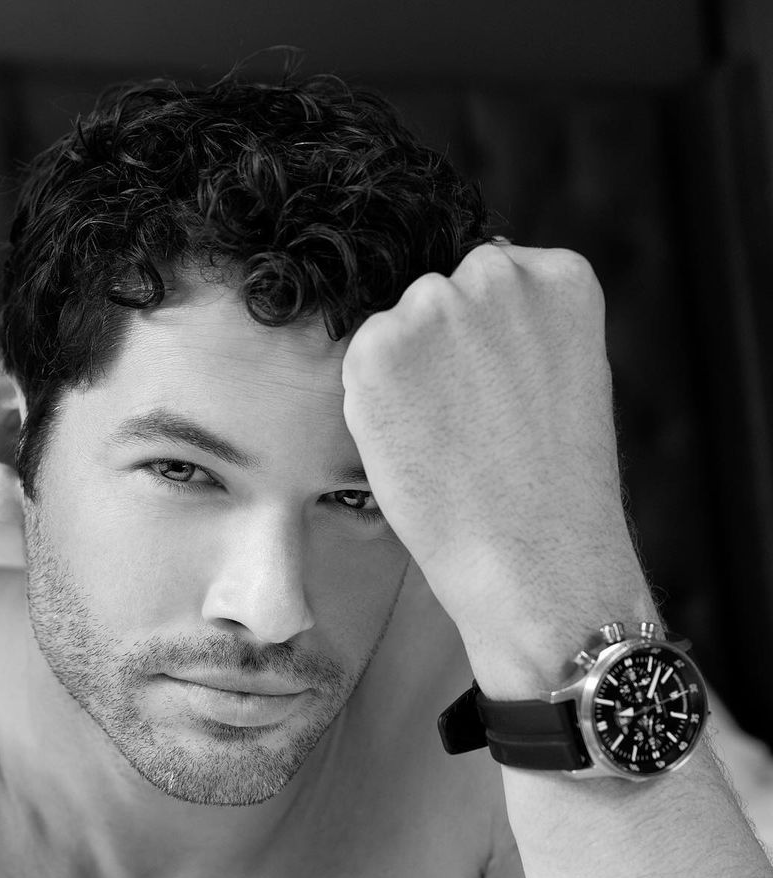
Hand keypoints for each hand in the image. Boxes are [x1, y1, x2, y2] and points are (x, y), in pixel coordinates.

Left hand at [341, 243, 641, 646]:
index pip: (492, 281)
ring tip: (449, 440)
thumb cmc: (550, 486)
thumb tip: (445, 306)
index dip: (488, 348)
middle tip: (473, 426)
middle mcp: (496, 273)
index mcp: (559, 275)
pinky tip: (415, 445)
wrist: (534, 559)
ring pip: (398, 329)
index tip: (507, 399)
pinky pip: (361, 365)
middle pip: (439, 296)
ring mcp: (433, 306)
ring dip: (406, 377)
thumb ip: (516, 326)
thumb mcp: (561, 375)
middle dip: (444, 352)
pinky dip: (375, 405)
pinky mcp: (375, 350)